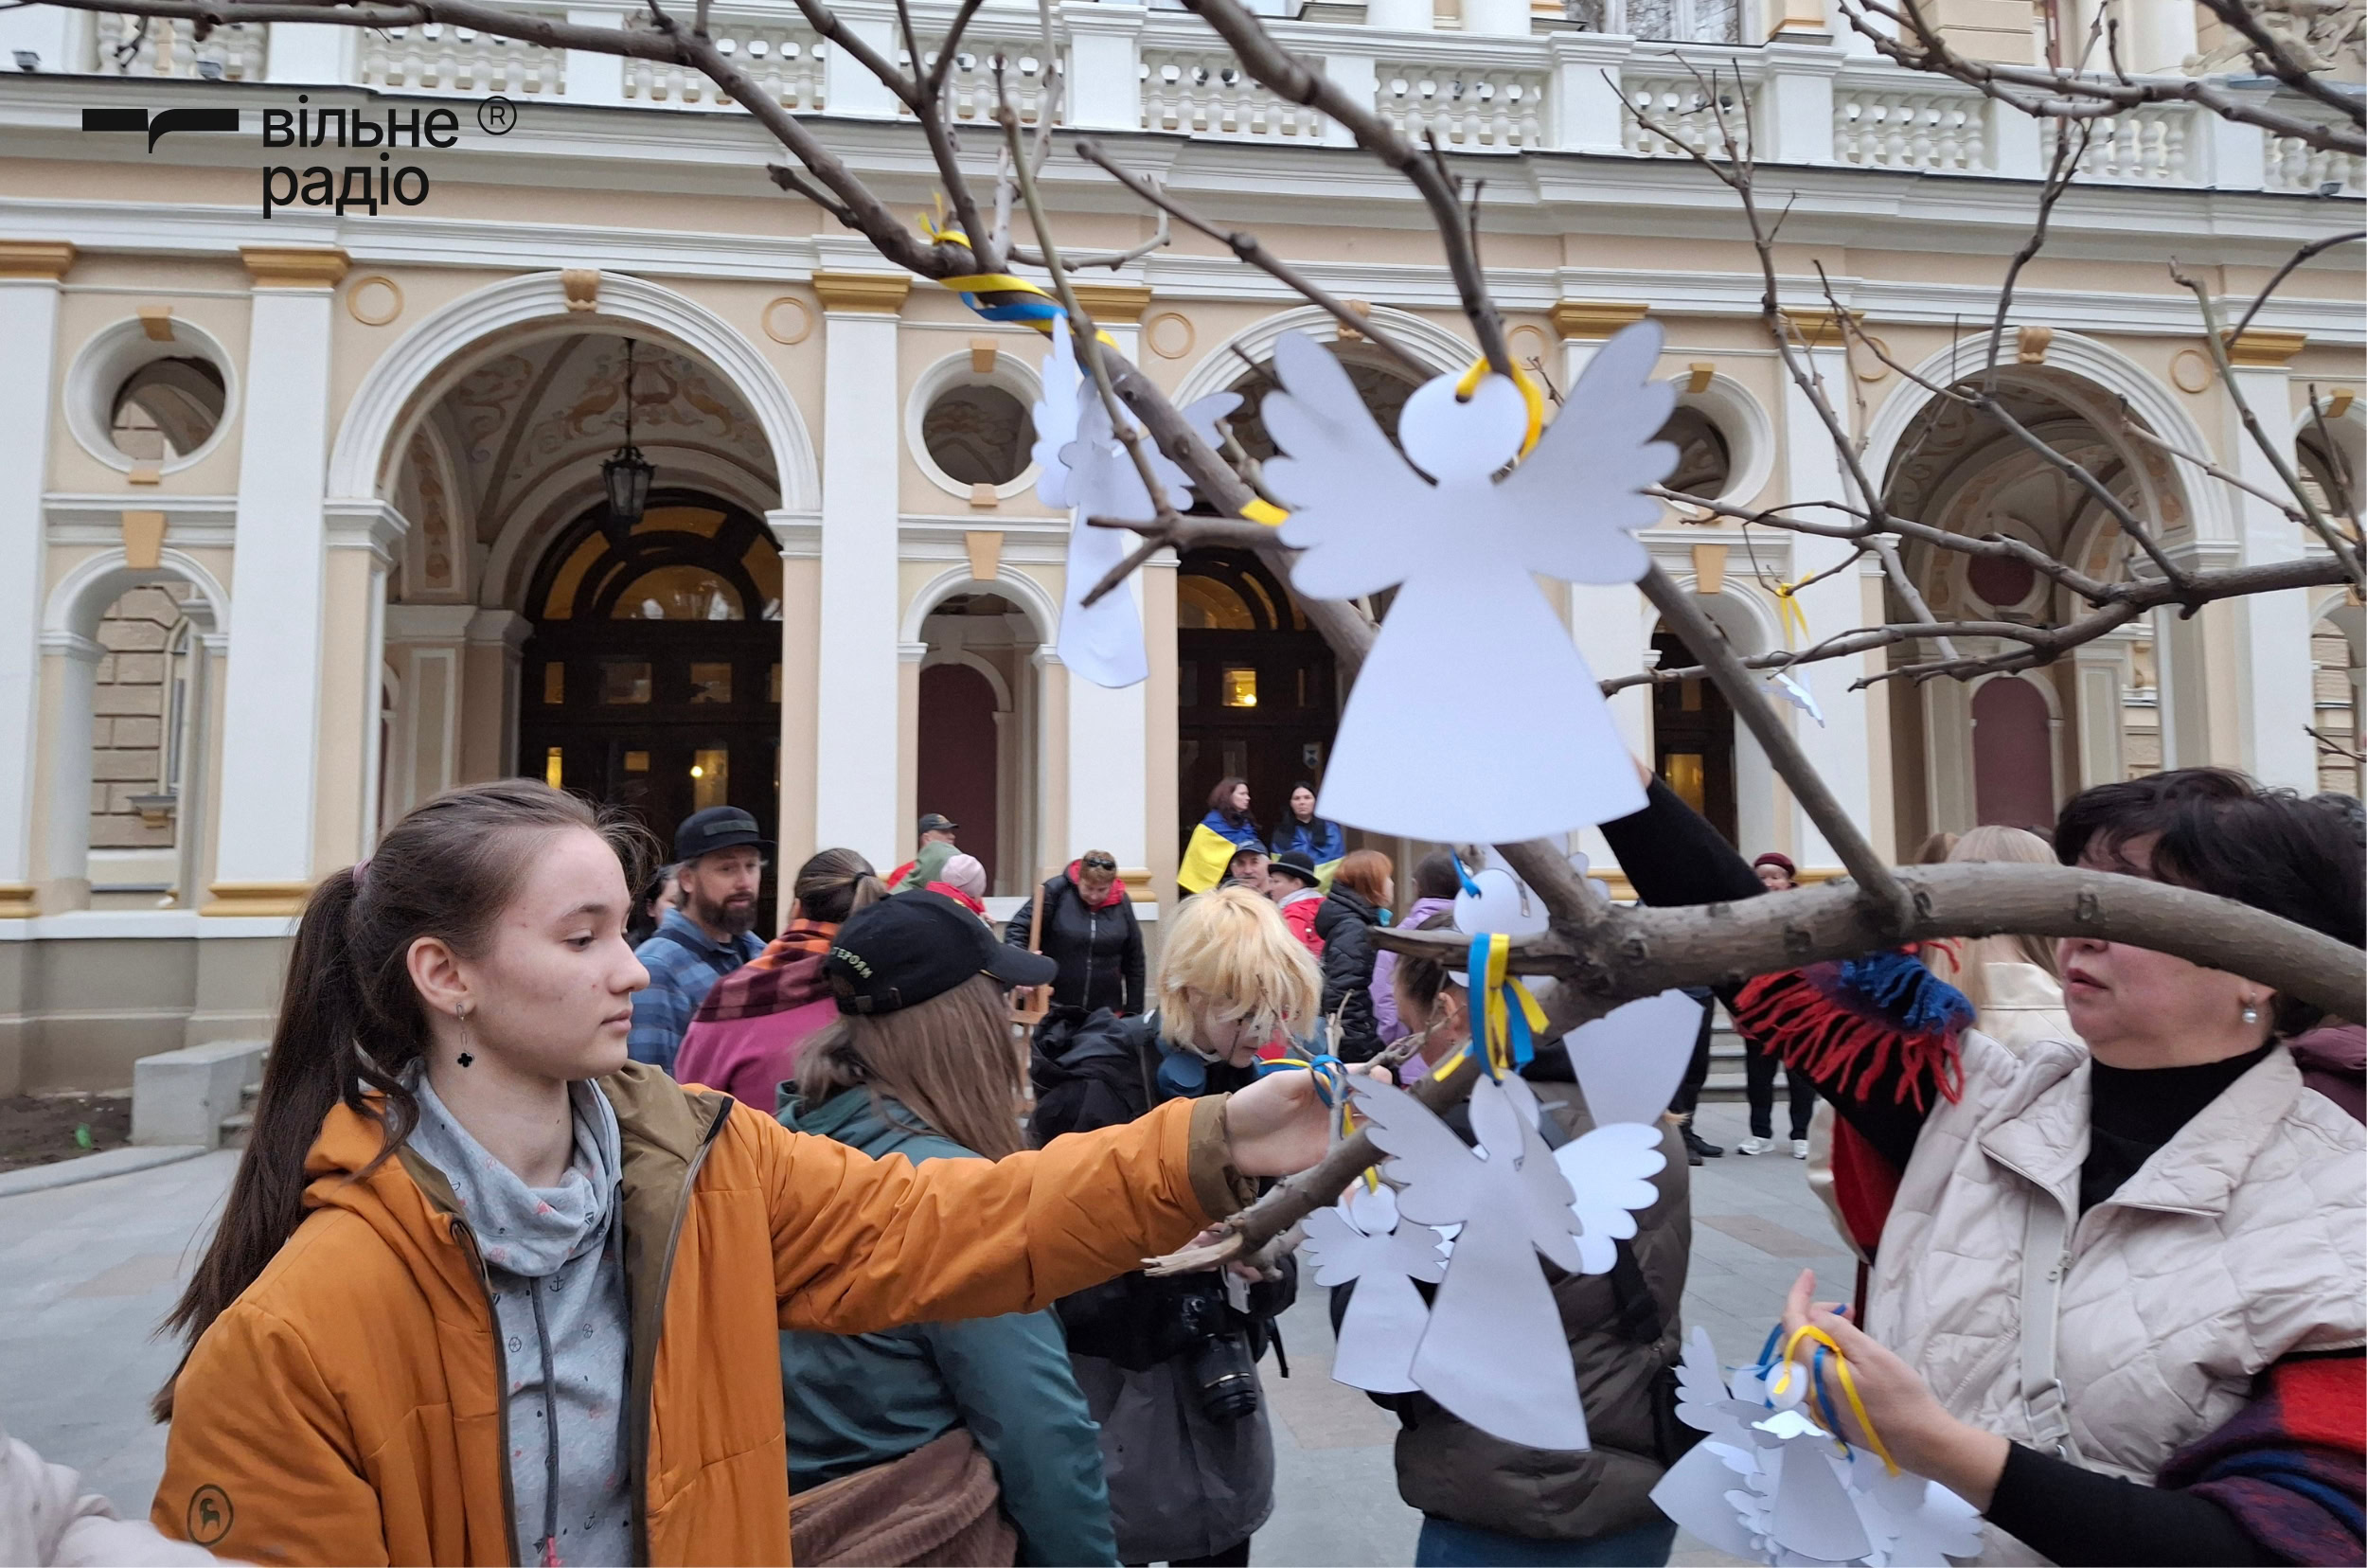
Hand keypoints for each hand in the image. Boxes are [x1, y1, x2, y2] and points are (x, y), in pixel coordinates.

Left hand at [1219, 1066, 1380, 1175]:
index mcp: (1325, 1085)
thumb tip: (1351, 1072)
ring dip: (1382, 1131)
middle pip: (1370, 1106)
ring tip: (1395, 1131)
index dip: (1374, 1079)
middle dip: (1387, 1105)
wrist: (1232, 1140)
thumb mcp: (1284, 1083)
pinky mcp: (1327, 1159)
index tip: (1384, 1080)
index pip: (1358, 1079)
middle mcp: (1335, 1109)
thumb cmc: (1256, 1103)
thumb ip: (1316, 1078)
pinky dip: (1366, 1158)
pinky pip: (1352, 1157)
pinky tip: (1379, 1156)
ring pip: (1367, 1131)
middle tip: (1395, 1108)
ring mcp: (1333, 1135)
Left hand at [1780, 1270, 2008, 1509]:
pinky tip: (1850, 1352)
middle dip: (1814, 1316)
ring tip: (1852, 1324)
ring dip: (1823, 1336)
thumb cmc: (1899, 1395)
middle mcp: (1806, 1392)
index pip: (1791, 1325)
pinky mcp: (1832, 1415)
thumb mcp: (1870, 1354)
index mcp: (1812, 1374)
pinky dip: (1828, 1356)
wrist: (1922, 1442)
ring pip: (1807, 1359)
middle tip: (1847, 1308)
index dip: (1798, 1295)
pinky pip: (1818, 1377)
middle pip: (1796, 1342)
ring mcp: (1818, 1407)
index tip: (1810, 1274)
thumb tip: (1813, 1315)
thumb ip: (1836, 1331)